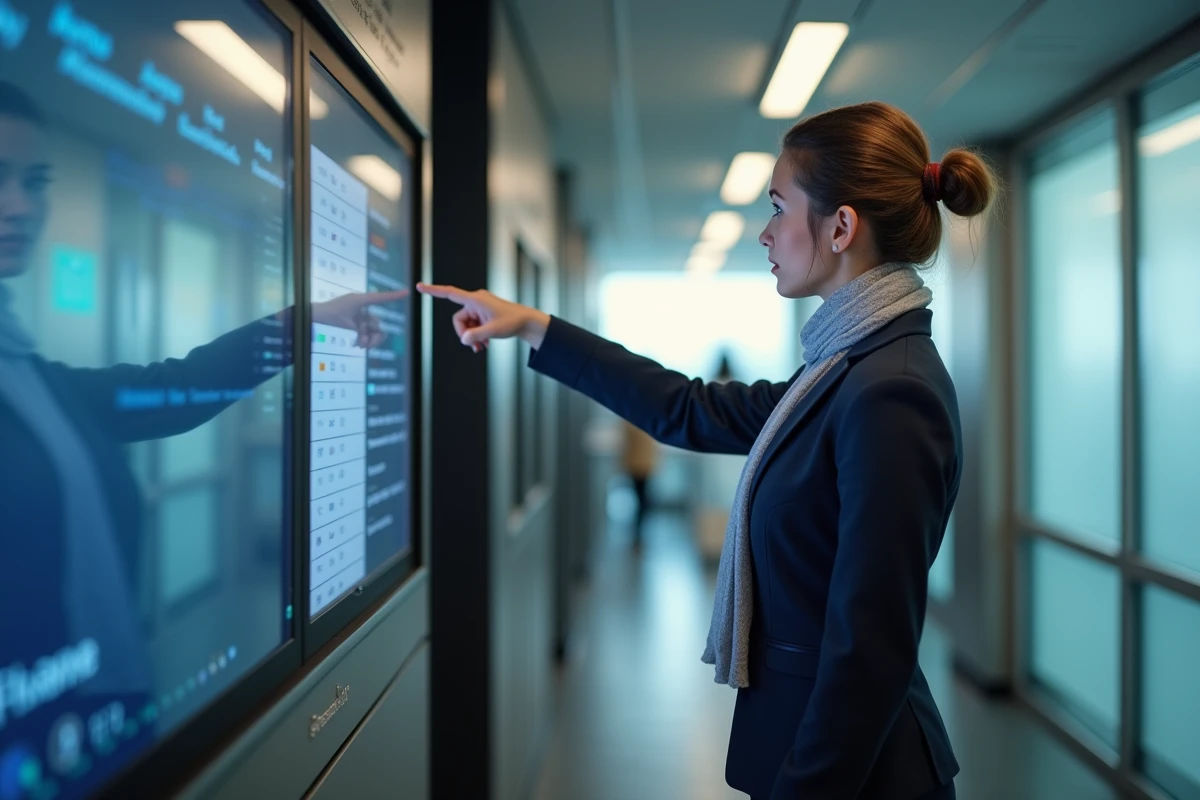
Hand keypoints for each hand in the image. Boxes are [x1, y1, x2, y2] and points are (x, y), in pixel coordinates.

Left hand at [311, 289, 408, 348]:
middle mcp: (362, 309)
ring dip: (369, 339)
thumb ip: (362, 326)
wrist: (315, 318)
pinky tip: (358, 344)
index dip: (394, 295)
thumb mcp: (346, 321)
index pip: (380, 297)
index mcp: (361, 301)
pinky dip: (365, 340)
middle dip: (373, 335)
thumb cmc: (329, 314)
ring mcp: (360, 317)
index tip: (407, 292)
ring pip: (374, 331)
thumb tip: (375, 332)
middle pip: (377, 323)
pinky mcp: (356, 325)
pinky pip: (367, 334)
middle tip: (365, 344)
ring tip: (360, 344)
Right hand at [416, 283, 548, 352]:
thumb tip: (464, 340)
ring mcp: (479, 307)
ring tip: (483, 348)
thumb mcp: (493, 331)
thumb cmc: (512, 322)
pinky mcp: (482, 313)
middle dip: (465, 334)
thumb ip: (476, 336)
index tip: (419, 286)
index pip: (450, 293)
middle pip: (458, 319)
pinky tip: (485, 344)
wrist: (526, 322)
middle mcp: (475, 301)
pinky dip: (477, 335)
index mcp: (475, 300)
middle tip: (476, 347)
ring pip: (466, 325)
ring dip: (472, 337)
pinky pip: (473, 325)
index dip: (433, 291)